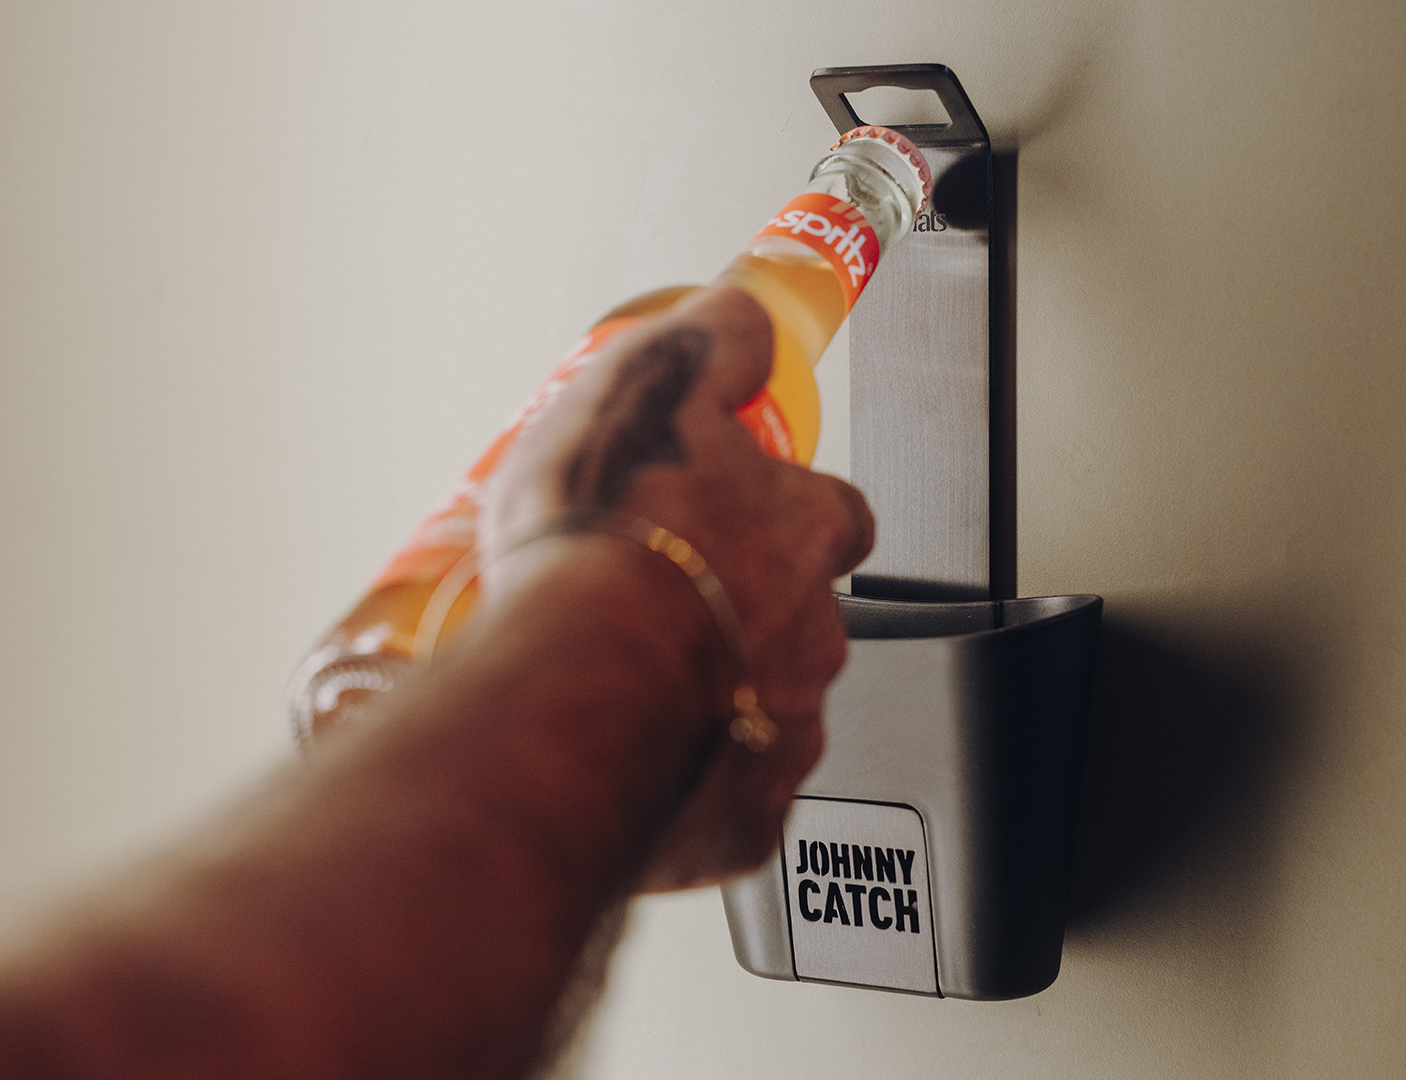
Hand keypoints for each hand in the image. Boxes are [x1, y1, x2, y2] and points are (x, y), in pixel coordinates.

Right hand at [480, 286, 873, 890]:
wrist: (569, 697)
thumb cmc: (603, 551)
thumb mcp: (647, 389)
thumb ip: (706, 344)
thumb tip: (746, 312)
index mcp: (801, 536)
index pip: (836, 513)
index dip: (792, 507)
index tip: (747, 505)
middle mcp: (812, 638)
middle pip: (805, 618)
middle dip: (751, 611)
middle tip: (668, 603)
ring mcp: (782, 735)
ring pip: (771, 712)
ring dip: (722, 698)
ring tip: (637, 688)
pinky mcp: (742, 820)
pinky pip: (732, 800)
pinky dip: (697, 786)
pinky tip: (638, 768)